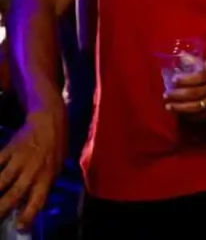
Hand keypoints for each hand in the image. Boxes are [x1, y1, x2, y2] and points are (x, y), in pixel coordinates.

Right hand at [0, 112, 64, 230]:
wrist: (50, 122)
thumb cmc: (56, 147)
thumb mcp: (58, 167)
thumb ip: (45, 184)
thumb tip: (32, 203)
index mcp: (48, 177)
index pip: (38, 199)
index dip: (29, 214)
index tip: (20, 227)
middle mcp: (34, 171)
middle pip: (15, 193)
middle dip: (2, 208)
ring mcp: (20, 160)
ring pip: (1, 180)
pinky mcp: (9, 149)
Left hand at [164, 59, 205, 117]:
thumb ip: (197, 61)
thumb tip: (181, 56)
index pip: (198, 78)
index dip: (184, 79)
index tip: (173, 79)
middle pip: (194, 94)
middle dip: (178, 95)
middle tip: (165, 95)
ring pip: (196, 107)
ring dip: (180, 108)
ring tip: (169, 106)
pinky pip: (201, 116)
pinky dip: (189, 116)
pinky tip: (181, 114)